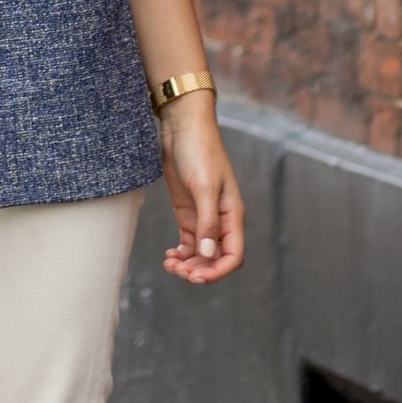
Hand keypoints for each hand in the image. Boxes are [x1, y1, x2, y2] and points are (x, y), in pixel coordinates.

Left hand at [157, 92, 243, 283]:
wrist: (182, 125)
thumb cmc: (199, 150)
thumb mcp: (204, 185)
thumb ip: (207, 221)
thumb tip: (209, 254)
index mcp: (231, 214)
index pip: (233, 255)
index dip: (218, 271)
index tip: (197, 277)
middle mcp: (219, 219)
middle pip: (215, 258)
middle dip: (199, 270)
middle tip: (177, 271)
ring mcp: (202, 215)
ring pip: (200, 252)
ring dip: (187, 263)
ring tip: (169, 264)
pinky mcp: (186, 210)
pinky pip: (188, 241)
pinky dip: (181, 252)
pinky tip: (169, 254)